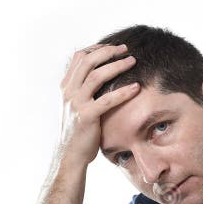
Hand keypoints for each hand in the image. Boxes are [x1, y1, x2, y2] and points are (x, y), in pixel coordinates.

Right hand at [58, 44, 139, 166]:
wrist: (71, 155)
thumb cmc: (79, 131)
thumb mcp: (77, 106)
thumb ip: (83, 90)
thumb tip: (98, 75)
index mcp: (66, 87)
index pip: (79, 57)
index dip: (97, 48)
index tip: (113, 47)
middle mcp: (68, 92)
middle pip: (88, 61)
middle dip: (108, 52)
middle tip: (126, 49)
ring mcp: (76, 104)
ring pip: (96, 76)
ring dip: (117, 65)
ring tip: (133, 61)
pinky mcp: (86, 117)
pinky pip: (107, 100)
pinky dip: (123, 92)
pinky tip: (136, 88)